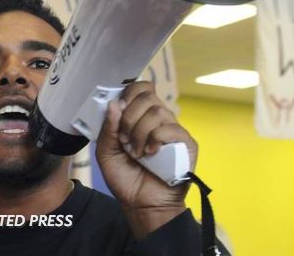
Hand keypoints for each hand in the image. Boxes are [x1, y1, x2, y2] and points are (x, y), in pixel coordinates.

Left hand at [95, 81, 196, 236]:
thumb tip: (113, 104)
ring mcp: (173, 131)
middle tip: (124, 139)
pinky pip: (172, 129)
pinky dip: (156, 140)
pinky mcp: (186, 144)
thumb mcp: (106, 152)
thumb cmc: (125, 178)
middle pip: (147, 96)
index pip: (140, 88)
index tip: (118, 111)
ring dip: (140, 132)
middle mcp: (159, 120)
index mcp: (140, 117)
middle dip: (129, 117)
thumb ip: (108, 129)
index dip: (128, 94)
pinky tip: (150, 154)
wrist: (140, 204)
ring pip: (158, 111)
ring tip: (136, 153)